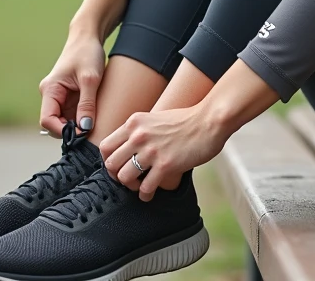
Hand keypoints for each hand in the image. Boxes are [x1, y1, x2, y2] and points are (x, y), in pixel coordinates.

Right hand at [38, 36, 104, 134]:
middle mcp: (51, 96)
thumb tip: (84, 128)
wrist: (88, 37)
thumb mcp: (90, 79)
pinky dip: (82, 119)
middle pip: (54, 124)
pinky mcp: (69, 97)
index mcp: (50, 90)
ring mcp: (60, 98)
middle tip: (91, 130)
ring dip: (77, 125)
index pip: (46, 120)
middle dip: (71, 130)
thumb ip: (87, 104)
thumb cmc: (87, 53)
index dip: (61, 130)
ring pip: (64, 121)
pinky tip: (94, 116)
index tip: (81, 133)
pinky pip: (72, 115)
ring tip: (95, 122)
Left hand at [99, 106, 228, 201]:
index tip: (117, 167)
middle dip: (117, 176)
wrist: (209, 121)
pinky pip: (145, 187)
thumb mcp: (155, 118)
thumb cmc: (187, 120)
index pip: (105, 146)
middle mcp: (139, 136)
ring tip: (140, 186)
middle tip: (128, 179)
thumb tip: (130, 148)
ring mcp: (151, 151)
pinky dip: (145, 195)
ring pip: (124, 177)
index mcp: (134, 123)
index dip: (108, 161)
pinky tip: (149, 194)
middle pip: (111, 164)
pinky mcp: (166, 165)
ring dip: (131, 186)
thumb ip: (140, 131)